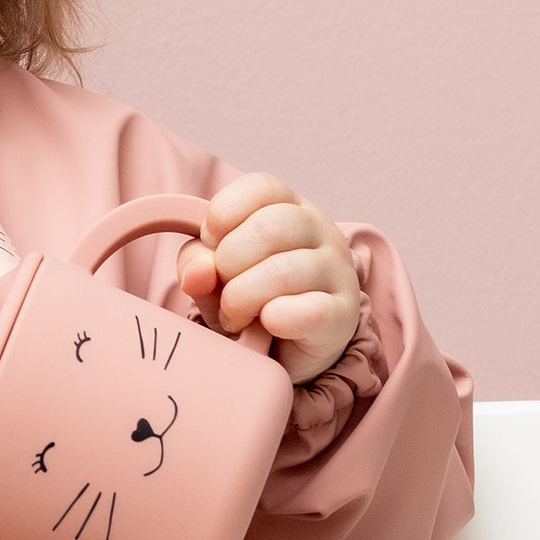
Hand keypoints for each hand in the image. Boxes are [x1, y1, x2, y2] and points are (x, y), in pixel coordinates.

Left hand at [174, 171, 360, 385]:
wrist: (282, 354)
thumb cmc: (249, 302)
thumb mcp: (215, 275)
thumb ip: (198, 263)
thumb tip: (197, 273)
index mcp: (291, 208)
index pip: (262, 186)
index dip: (224, 213)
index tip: (211, 242)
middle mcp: (321, 231)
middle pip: (270, 226)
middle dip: (229, 261)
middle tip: (222, 289)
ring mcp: (338, 271)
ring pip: (283, 270)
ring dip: (243, 297)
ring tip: (236, 316)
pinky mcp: (343, 314)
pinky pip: (309, 311)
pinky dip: (276, 319)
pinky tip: (267, 326)